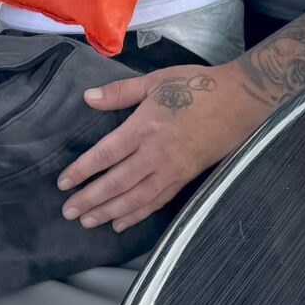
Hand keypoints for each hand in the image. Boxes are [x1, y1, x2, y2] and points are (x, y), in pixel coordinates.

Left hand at [57, 63, 266, 231]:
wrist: (240, 101)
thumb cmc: (197, 86)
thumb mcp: (155, 81)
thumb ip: (119, 92)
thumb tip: (87, 98)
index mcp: (146, 126)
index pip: (107, 154)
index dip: (83, 170)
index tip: (63, 183)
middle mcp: (157, 153)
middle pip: (118, 182)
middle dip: (91, 199)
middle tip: (68, 212)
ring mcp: (173, 169)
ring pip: (136, 198)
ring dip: (110, 212)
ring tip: (88, 221)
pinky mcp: (186, 177)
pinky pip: (158, 201)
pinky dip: (138, 214)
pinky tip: (121, 223)